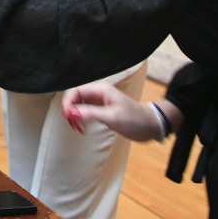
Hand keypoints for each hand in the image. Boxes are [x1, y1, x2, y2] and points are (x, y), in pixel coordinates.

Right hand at [61, 83, 176, 141]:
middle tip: (74, 125)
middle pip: (75, 97)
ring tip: (79, 128)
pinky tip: (83, 127)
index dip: (68, 102)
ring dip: (75, 116)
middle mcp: (98, 93)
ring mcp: (99, 102)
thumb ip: (90, 113)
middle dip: (70, 110)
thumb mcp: (111, 117)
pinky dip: (81, 119)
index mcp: (100, 89)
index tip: (67, 117)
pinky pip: (85, 111)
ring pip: (79, 105)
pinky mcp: (101, 110)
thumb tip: (70, 112)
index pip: (75, 91)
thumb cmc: (134, 120)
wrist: (150, 127)